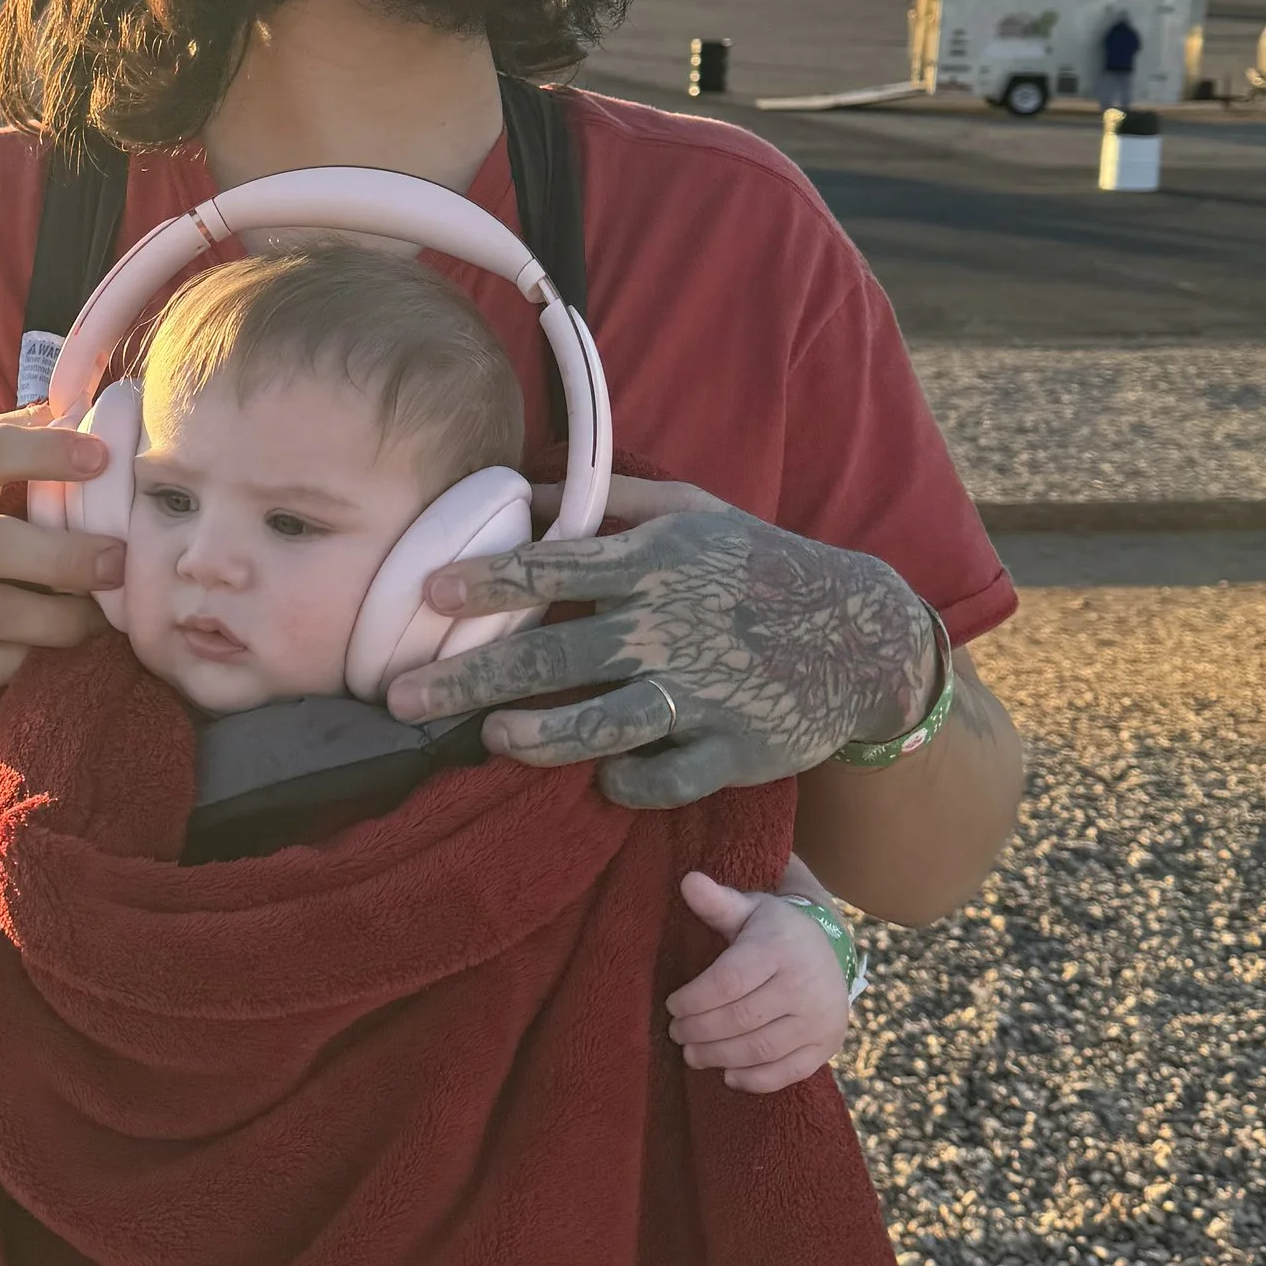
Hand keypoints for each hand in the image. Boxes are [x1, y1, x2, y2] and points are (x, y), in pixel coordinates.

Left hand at [383, 474, 935, 809]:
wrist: (862, 634)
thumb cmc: (763, 565)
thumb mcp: (698, 513)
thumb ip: (616, 499)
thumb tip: (535, 485)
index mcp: (655, 564)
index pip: (554, 567)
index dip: (487, 581)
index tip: (427, 593)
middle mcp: (669, 628)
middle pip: (553, 656)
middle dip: (470, 678)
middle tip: (403, 697)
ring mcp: (702, 694)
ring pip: (602, 725)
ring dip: (539, 737)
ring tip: (493, 741)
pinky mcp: (734, 751)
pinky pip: (663, 776)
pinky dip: (626, 780)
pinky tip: (600, 776)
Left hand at [665, 873, 852, 1090]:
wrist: (829, 949)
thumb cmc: (775, 930)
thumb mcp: (749, 909)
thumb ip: (717, 902)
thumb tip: (687, 881)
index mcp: (780, 949)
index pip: (727, 982)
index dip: (693, 1000)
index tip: (671, 1006)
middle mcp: (804, 986)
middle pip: (740, 1020)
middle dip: (699, 1032)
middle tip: (676, 1034)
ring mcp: (819, 1019)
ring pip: (760, 1049)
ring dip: (719, 1057)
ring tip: (692, 1055)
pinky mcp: (826, 1045)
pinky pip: (787, 1072)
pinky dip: (754, 1080)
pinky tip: (728, 1075)